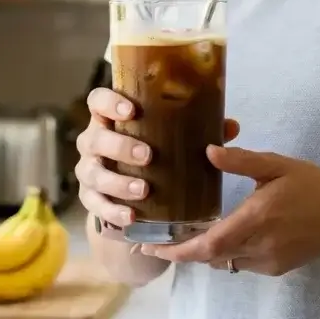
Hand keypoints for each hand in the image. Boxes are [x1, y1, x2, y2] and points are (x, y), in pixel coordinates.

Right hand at [75, 87, 238, 229]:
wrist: (133, 194)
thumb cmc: (153, 154)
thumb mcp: (172, 140)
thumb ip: (198, 131)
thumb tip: (230, 126)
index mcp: (110, 120)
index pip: (97, 101)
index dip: (109, 103)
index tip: (132, 110)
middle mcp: (94, 143)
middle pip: (94, 139)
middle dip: (119, 147)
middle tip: (148, 155)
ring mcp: (89, 171)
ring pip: (92, 174)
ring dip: (117, 182)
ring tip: (143, 190)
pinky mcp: (91, 199)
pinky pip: (95, 205)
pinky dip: (112, 211)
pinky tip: (130, 216)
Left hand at [142, 146, 319, 275]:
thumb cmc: (313, 185)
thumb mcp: (277, 166)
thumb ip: (242, 161)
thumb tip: (208, 151)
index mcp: (256, 219)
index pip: (208, 246)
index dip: (177, 250)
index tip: (151, 246)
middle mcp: (260, 246)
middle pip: (210, 258)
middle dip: (182, 251)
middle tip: (155, 241)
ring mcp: (269, 261)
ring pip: (225, 262)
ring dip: (205, 252)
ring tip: (183, 235)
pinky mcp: (277, 268)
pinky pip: (242, 264)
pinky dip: (227, 253)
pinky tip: (223, 235)